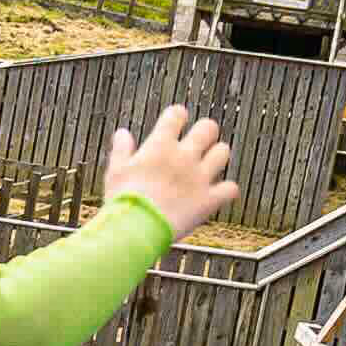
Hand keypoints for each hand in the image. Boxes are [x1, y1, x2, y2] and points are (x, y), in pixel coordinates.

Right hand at [105, 103, 241, 244]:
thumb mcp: (115, 172)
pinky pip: (230, 189)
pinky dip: (227, 190)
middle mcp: (184, 157)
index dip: (177, 116)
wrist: (136, 231)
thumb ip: (122, 150)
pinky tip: (220, 192)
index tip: (176, 120)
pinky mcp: (209, 200)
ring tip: (209, 164)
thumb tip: (122, 133)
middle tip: (199, 141)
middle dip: (205, 132)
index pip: (177, 114)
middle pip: (208, 127)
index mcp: (160, 146)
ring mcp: (199, 177)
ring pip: (223, 152)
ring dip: (217, 156)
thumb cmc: (123, 202)